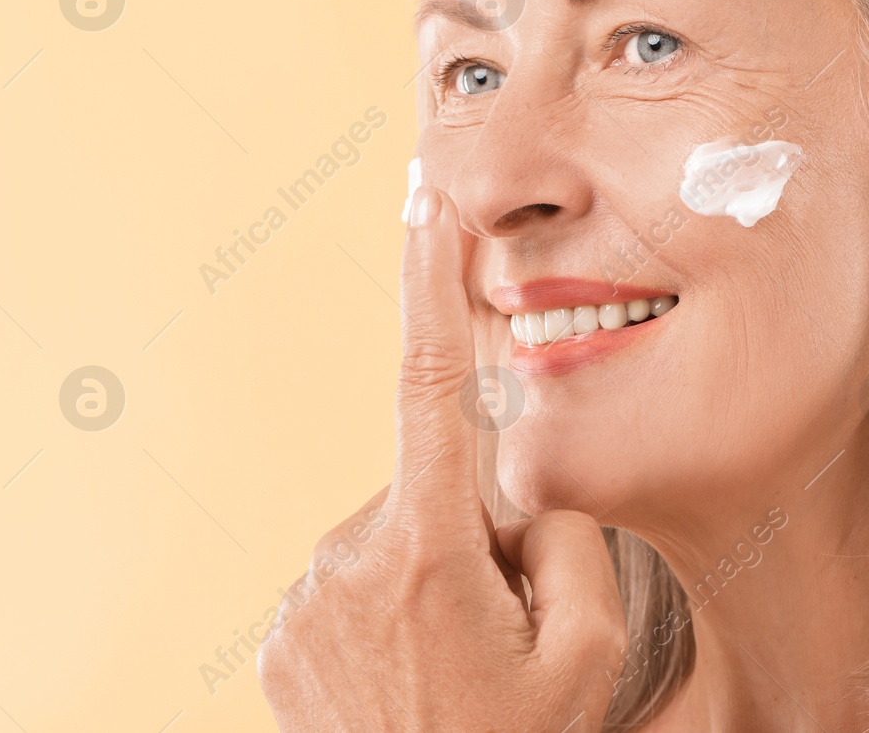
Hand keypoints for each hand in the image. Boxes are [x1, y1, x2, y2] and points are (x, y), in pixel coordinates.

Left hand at [258, 185, 627, 730]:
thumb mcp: (587, 645)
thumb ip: (566, 532)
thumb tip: (523, 476)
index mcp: (428, 553)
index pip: (428, 385)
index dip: (428, 284)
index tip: (422, 201)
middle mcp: (347, 562)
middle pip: (434, 487)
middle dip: (478, 525)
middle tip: (506, 620)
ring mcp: (304, 603)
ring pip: (394, 535)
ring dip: (433, 571)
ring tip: (457, 659)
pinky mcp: (281, 636)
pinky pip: (351, 579)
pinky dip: (388, 604)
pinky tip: (412, 667)